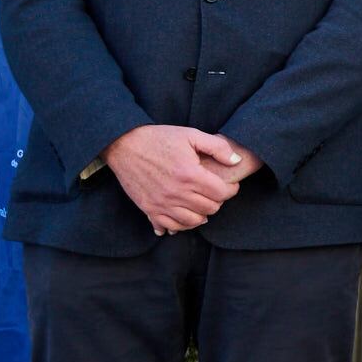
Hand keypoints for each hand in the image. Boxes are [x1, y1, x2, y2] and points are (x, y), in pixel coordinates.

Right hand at [108, 125, 251, 236]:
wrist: (124, 144)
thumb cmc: (159, 138)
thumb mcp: (191, 134)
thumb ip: (217, 147)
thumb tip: (236, 160)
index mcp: (190, 174)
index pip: (221, 194)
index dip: (230, 189)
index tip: (229, 184)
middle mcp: (176, 193)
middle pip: (209, 209)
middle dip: (217, 201)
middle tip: (214, 192)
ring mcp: (161, 203)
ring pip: (192, 221)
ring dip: (201, 214)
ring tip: (201, 203)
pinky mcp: (148, 208)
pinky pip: (169, 226)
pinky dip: (180, 225)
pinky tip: (183, 216)